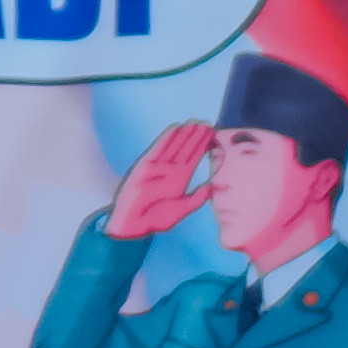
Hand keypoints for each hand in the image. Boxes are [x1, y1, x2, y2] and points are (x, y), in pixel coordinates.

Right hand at [101, 123, 216, 241]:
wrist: (135, 225)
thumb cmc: (155, 219)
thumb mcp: (182, 209)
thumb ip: (197, 198)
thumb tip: (212, 187)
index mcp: (179, 180)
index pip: (193, 159)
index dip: (202, 147)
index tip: (212, 135)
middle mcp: (169, 171)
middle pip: (185, 149)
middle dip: (195, 136)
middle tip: (207, 123)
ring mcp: (158, 167)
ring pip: (174, 146)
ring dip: (183, 134)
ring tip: (194, 122)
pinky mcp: (145, 165)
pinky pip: (158, 149)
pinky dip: (166, 138)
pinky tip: (175, 128)